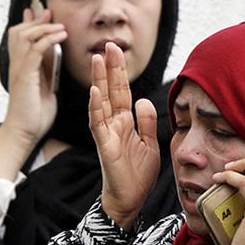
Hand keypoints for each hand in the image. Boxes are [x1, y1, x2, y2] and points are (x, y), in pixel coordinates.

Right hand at [2, 6, 66, 145]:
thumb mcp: (45, 83)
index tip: (43, 11)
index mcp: (21, 65)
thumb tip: (53, 49)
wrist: (26, 131)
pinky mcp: (25, 77)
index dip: (30, 21)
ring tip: (60, 26)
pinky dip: (47, 40)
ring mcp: (19, 69)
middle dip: (36, 20)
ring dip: (43, 28)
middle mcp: (17, 64)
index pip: (20, 36)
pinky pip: (34, 51)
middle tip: (51, 14)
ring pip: (24, 36)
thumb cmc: (35, 112)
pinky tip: (60, 36)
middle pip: (19, 31)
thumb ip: (46, 65)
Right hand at [89, 42, 160, 228]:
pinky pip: (98, 125)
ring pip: (101, 102)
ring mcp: (108, 134)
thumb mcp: (150, 144)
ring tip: (97, 60)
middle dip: (110, 68)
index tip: (117, 50)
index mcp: (126, 122)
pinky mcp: (105, 146)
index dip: (120, 72)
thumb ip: (146, 122)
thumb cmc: (137, 175)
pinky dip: (96, 109)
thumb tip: (144, 99)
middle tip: (108, 44)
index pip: (122, 92)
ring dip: (99, 81)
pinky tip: (94, 93)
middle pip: (111, 91)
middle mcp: (114, 124)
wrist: (130, 200)